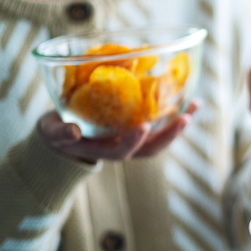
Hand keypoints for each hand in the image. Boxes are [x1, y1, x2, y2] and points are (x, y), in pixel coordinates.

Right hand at [39, 101, 197, 161]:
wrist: (65, 135)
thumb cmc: (58, 132)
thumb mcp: (54, 132)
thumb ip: (61, 132)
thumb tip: (72, 131)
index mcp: (105, 150)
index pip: (123, 151)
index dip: (133, 141)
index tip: (143, 127)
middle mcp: (125, 148)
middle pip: (152, 147)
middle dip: (169, 135)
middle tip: (185, 118)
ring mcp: (136, 140)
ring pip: (162, 136)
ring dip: (180, 123)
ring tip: (195, 104)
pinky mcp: (141, 128)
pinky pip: (162, 124)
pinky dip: (177, 113)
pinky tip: (191, 99)